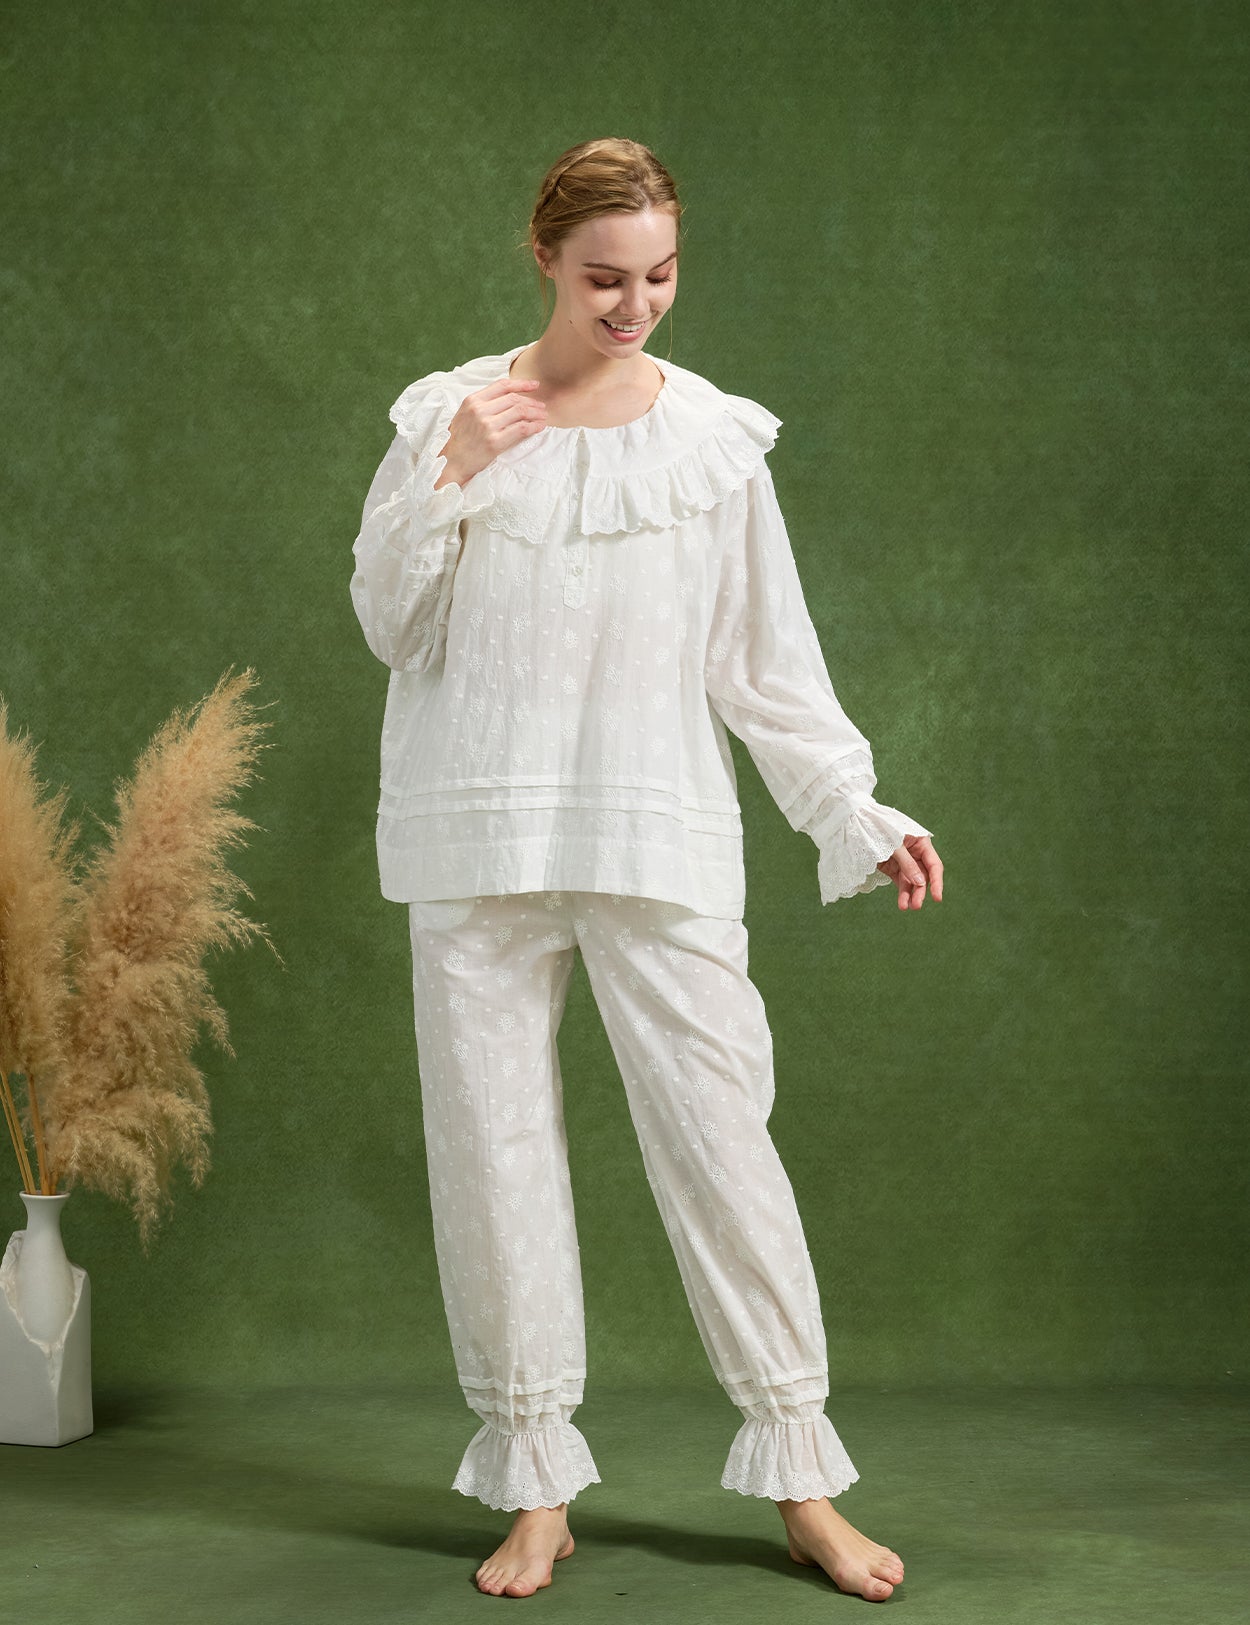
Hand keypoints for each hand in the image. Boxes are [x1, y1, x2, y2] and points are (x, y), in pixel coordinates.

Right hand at [433, 376, 547, 488]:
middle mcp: (480, 410)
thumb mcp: (464, 414)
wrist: (451, 462)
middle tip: (541, 406)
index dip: (521, 384)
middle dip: (531, 401)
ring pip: (520, 412)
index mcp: (472, 400)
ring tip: (543, 416)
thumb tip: (507, 397)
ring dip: (535, 413)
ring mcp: (487, 426)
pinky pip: (521, 429)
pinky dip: (534, 426)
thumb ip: (482, 404)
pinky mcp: (495, 442)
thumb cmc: (459, 440)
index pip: (502, 386)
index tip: (534, 385)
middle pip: (513, 399)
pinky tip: (540, 427)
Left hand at [877, 833, 942, 910]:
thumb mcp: (895, 845)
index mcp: (921, 843)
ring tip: (906, 908)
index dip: (936, 882)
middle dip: (920, 891)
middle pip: (923, 876)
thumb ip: (907, 864)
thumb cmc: (879, 828)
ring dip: (910, 895)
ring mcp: (904, 862)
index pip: (934, 865)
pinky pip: (901, 883)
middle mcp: (915, 853)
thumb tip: (920, 883)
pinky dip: (902, 893)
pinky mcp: (893, 868)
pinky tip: (902, 904)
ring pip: (911, 882)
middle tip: (917, 906)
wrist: (858, 826)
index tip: (937, 898)